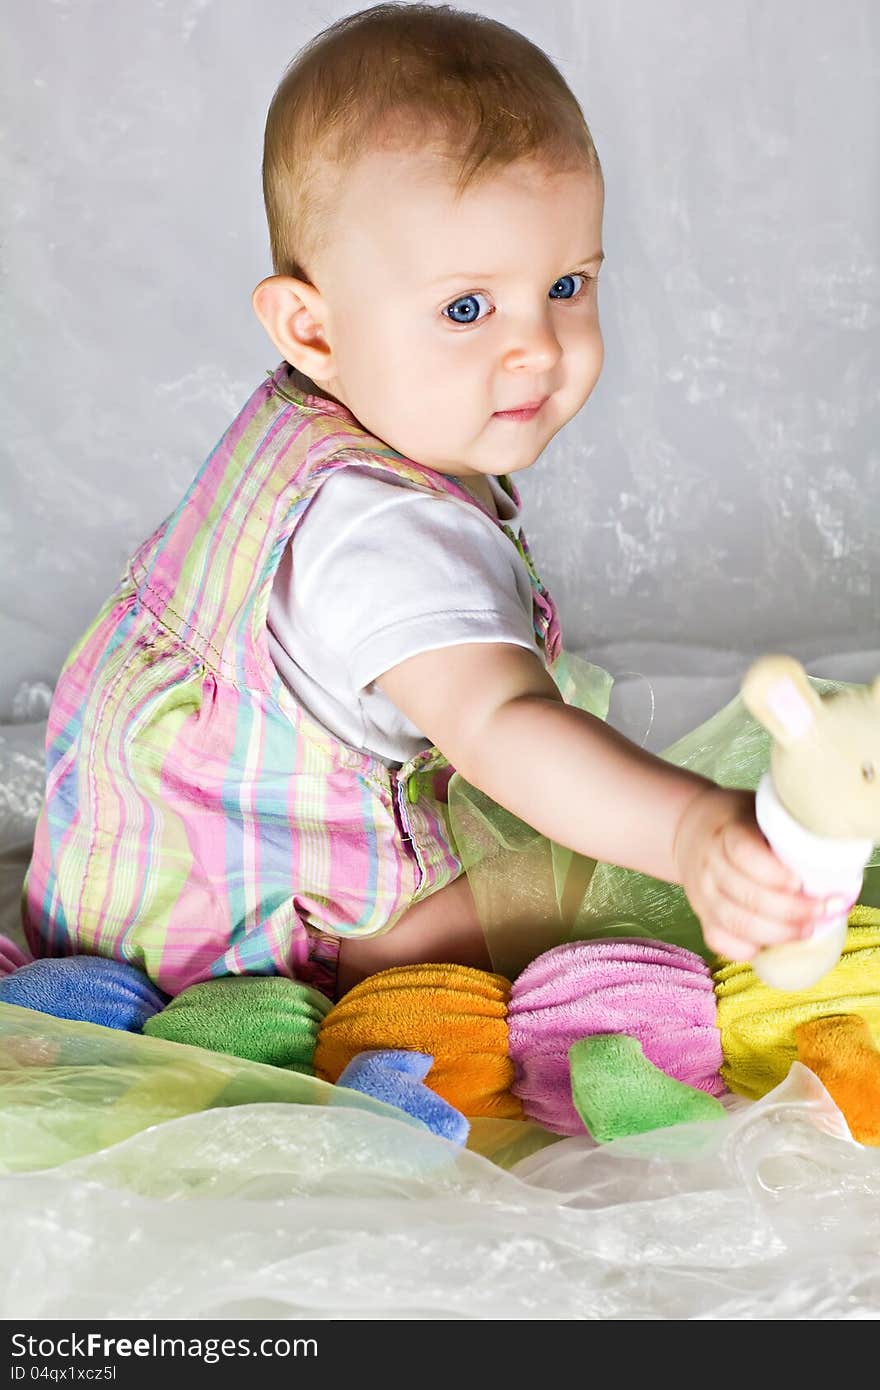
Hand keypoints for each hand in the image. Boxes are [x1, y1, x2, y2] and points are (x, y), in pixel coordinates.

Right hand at [671, 785, 848, 960]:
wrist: (690, 831)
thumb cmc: (736, 822)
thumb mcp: (756, 813)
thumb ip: (784, 834)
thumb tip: (830, 865)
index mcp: (724, 835)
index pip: (744, 854)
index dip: (774, 873)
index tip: (801, 881)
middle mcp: (709, 867)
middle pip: (748, 896)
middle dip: (792, 910)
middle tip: (822, 910)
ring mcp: (703, 896)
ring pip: (738, 924)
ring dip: (778, 933)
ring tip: (807, 930)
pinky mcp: (703, 918)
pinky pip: (722, 942)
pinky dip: (748, 949)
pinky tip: (772, 943)